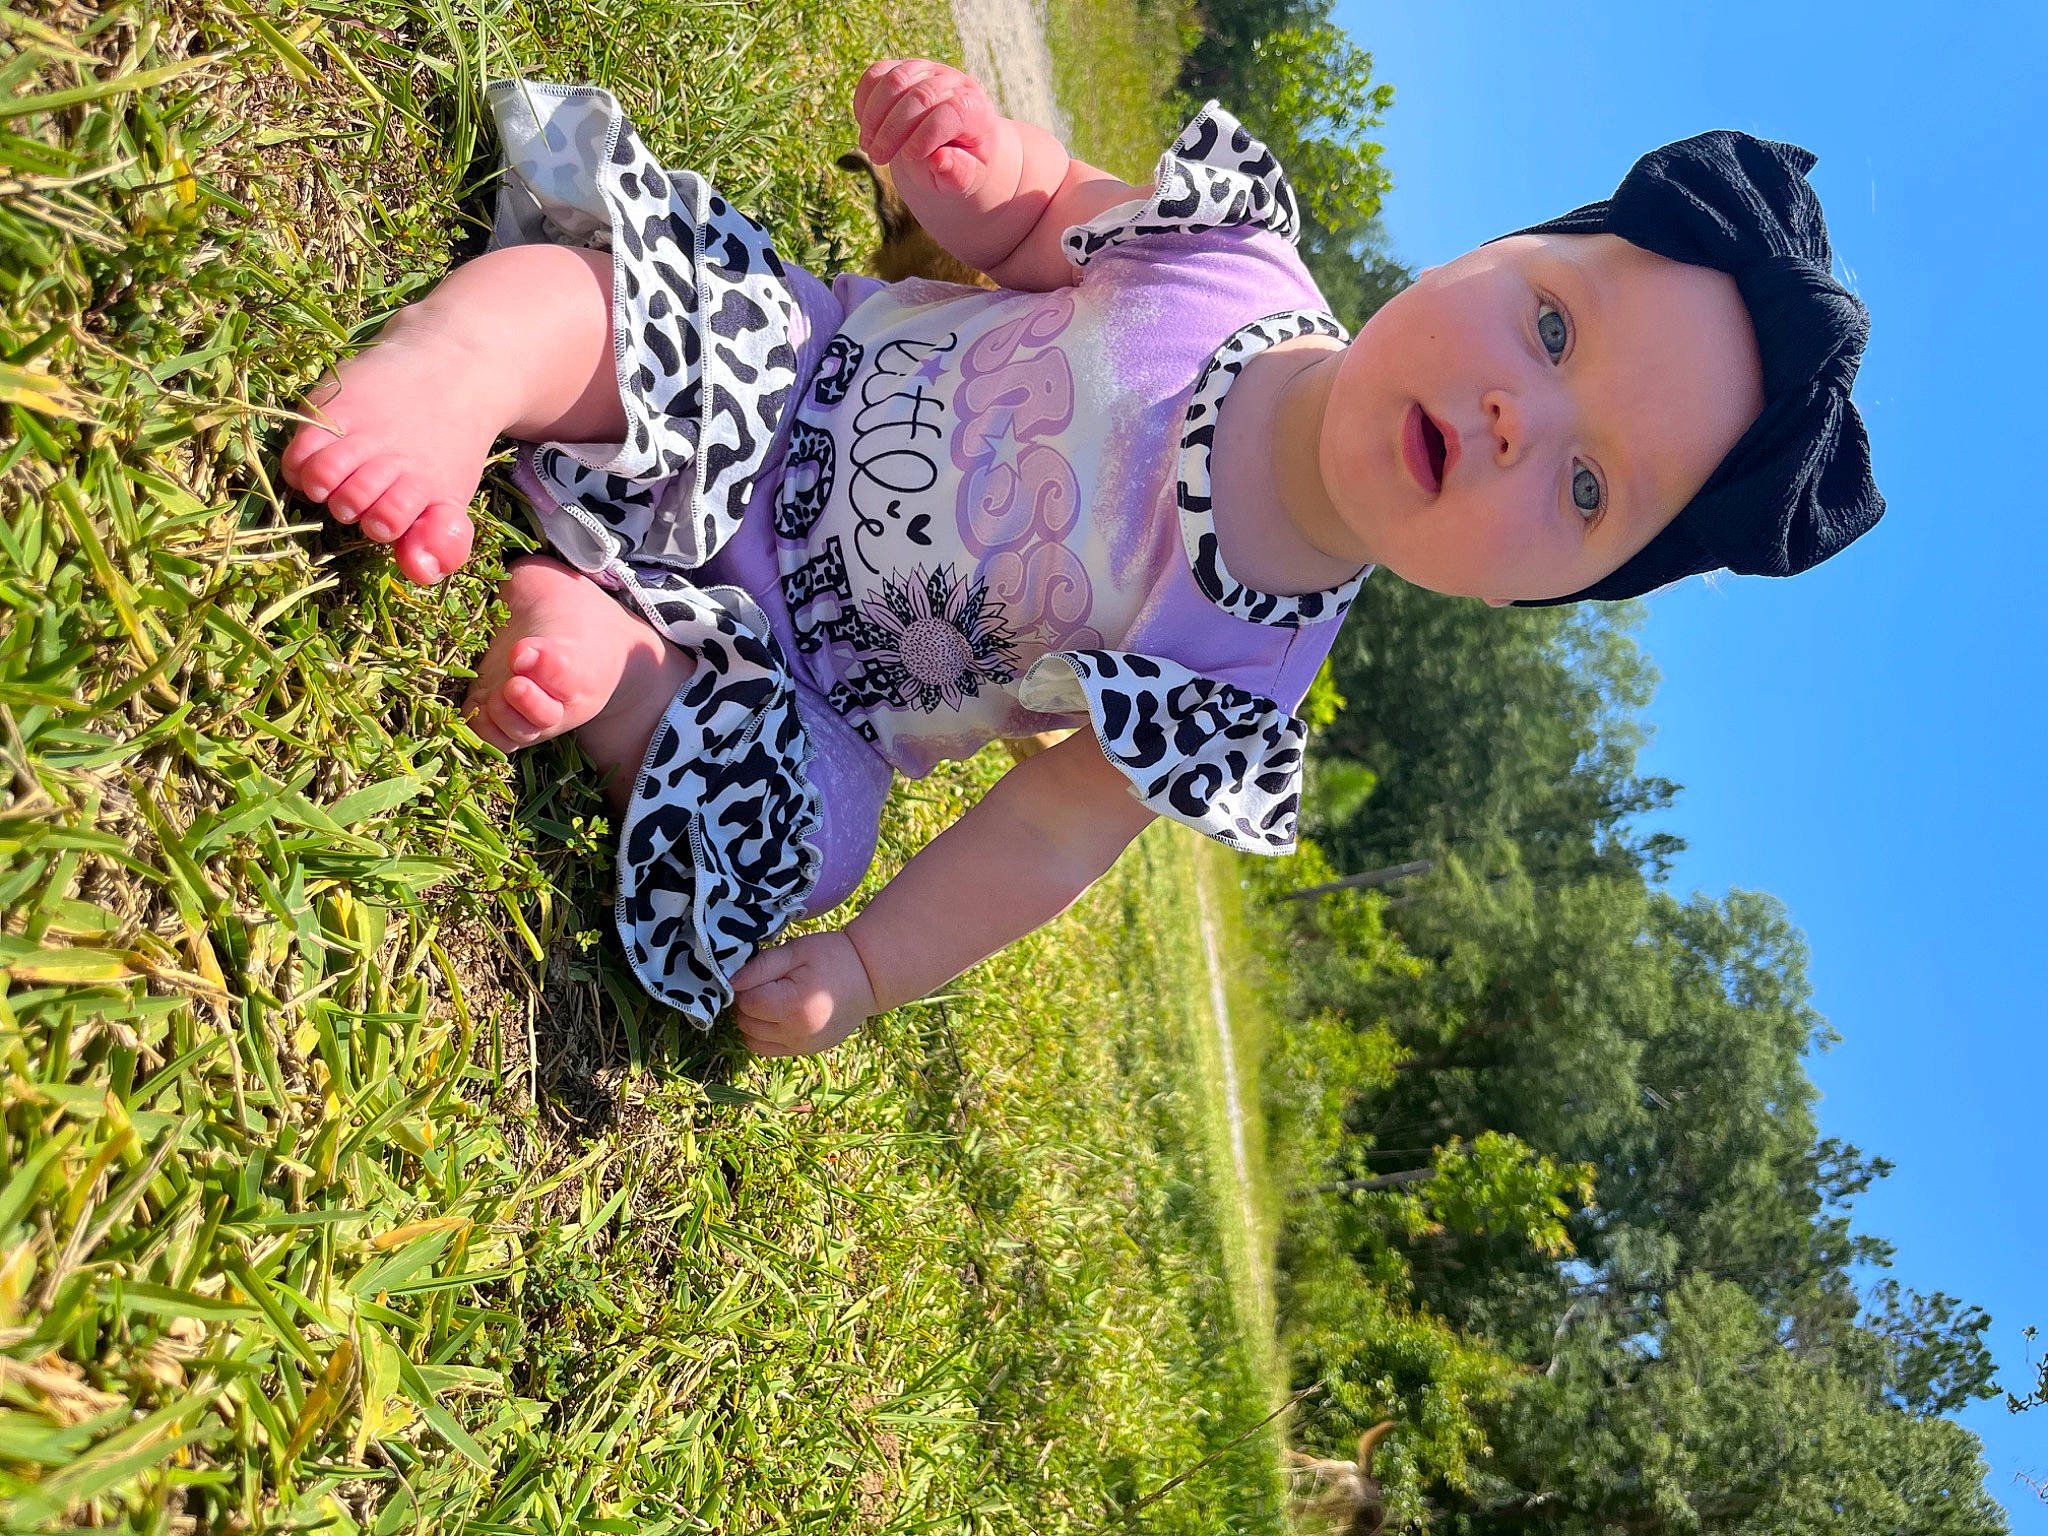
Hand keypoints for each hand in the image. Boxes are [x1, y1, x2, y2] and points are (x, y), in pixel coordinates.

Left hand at [731, 930, 878, 1055]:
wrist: (871, 977)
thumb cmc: (833, 956)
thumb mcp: (796, 951)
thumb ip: (761, 967)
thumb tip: (730, 982)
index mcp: (792, 1007)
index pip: (746, 1002)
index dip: (746, 985)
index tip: (759, 973)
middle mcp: (795, 1034)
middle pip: (746, 1023)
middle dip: (747, 1004)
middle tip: (764, 985)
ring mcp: (802, 1046)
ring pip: (753, 1041)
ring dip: (752, 1022)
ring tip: (769, 1001)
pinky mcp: (807, 1051)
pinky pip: (769, 1050)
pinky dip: (764, 1035)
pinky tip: (776, 1016)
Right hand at [853, 58, 1008, 194]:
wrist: (953, 146)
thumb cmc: (961, 165)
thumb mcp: (967, 178)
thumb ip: (958, 173)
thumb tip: (939, 160)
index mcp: (976, 108)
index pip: (952, 111)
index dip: (928, 134)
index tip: (910, 157)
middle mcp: (954, 82)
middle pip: (920, 96)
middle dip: (893, 129)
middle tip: (877, 158)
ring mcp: (927, 70)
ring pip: (894, 80)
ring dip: (874, 116)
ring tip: (868, 147)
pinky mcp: (901, 69)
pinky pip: (875, 75)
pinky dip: (864, 101)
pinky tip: (866, 128)